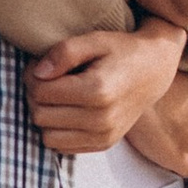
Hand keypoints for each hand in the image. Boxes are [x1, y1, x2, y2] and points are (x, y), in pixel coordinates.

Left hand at [26, 18, 186, 155]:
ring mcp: (104, 136)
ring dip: (45, 116)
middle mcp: (101, 119)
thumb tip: (38, 73)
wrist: (154, 71)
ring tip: (57, 96)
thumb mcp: (95, 40)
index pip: (41, 92)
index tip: (43, 65)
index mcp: (98, 91)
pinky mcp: (103, 144)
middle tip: (47, 79)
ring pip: (47, 136)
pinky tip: (67, 111)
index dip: (33, 76)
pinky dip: (58, 130)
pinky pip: (62, 147)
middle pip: (40, 115)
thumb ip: (64, 52)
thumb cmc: (122, 51)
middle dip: (36, 96)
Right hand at [125, 66, 187, 179]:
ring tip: (164, 135)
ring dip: (187, 145)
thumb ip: (187, 78)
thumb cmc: (140, 77)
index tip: (178, 106)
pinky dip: (181, 164)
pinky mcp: (180, 158)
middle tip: (168, 120)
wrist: (119, 94)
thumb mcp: (172, 66)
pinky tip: (167, 153)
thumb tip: (185, 85)